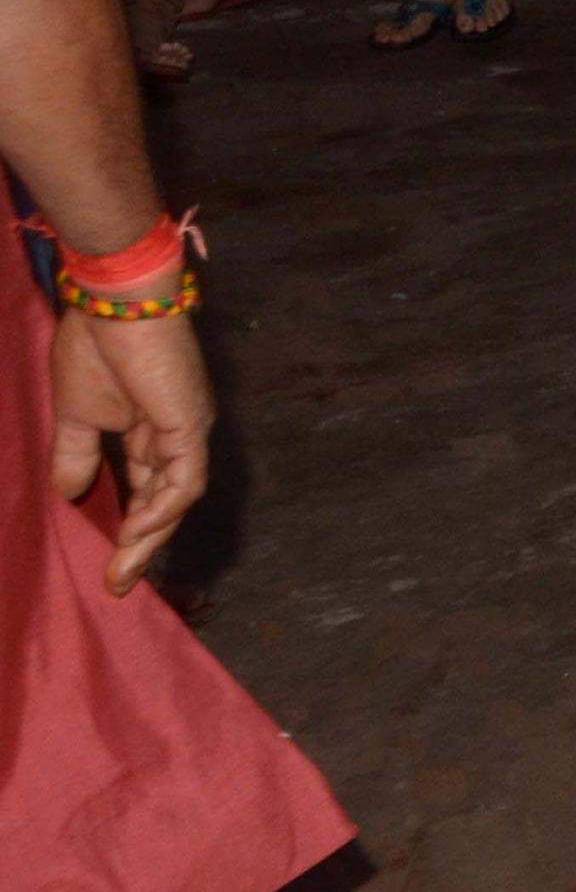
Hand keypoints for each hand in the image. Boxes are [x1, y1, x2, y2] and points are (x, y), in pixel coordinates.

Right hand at [50, 303, 213, 596]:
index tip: (109, 567)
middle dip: (143, 545)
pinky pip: (184, 479)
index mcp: (152, 430)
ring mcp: (188, 430)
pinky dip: (162, 508)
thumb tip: (70, 493)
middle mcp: (178, 434)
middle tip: (119, 584)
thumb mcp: (76, 415)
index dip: (130, 527)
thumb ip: (77, 455)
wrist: (112, 307)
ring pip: (177, 497)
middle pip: (166, 502)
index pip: (148, 489)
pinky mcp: (190, 425)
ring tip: (122, 569)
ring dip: (150, 536)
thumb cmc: (95, 349)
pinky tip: (136, 532)